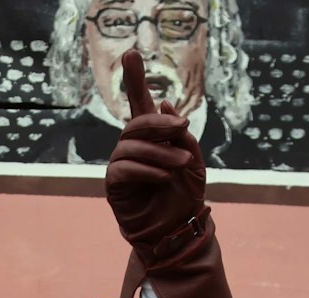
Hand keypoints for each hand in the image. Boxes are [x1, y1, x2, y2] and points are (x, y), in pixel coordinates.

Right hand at [104, 49, 207, 258]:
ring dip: (159, 150)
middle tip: (182, 126)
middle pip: (136, 123)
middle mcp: (133, 148)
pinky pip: (124, 168)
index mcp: (153, 139)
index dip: (135, 80)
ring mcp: (122, 166)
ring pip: (131, 145)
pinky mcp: (115, 187)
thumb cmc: (186, 197)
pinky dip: (146, 168)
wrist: (180, 232)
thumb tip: (162, 105)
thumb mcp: (193, 160)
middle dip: (159, 122)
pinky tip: (164, 175)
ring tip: (181, 163)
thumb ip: (180, 135)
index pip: (139, 105)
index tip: (132, 53)